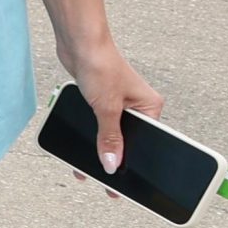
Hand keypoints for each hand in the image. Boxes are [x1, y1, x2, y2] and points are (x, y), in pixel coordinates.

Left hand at [62, 41, 162, 175]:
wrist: (78, 42)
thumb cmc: (99, 65)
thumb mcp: (106, 108)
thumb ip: (110, 138)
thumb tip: (112, 165)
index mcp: (150, 108)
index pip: (148, 144)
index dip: (137, 165)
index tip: (129, 185)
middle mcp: (137, 108)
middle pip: (128, 142)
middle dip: (115, 161)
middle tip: (107, 185)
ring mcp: (117, 105)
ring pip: (110, 136)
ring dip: (99, 151)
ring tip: (87, 172)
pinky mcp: (99, 102)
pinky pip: (96, 126)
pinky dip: (89, 137)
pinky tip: (78, 152)